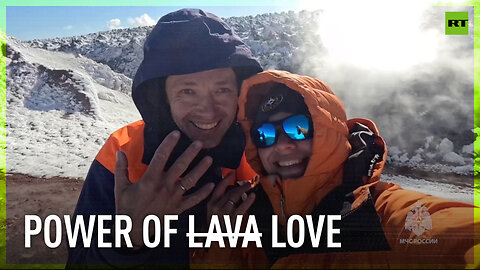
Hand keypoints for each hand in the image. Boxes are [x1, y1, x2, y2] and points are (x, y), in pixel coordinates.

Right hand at [114, 130, 214, 247]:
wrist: (133, 231)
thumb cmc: (126, 208)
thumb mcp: (120, 188)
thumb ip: (121, 169)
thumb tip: (120, 152)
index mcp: (149, 180)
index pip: (161, 157)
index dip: (169, 144)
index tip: (176, 133)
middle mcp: (164, 187)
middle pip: (180, 166)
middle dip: (191, 153)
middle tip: (200, 142)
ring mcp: (173, 198)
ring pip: (190, 180)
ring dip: (201, 169)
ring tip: (210, 159)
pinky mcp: (178, 208)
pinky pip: (193, 200)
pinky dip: (203, 193)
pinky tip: (212, 185)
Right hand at [207, 173, 255, 230]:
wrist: (216, 242)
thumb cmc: (216, 226)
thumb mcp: (213, 212)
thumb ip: (219, 201)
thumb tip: (231, 190)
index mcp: (210, 203)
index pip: (219, 187)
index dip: (227, 178)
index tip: (233, 173)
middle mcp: (216, 207)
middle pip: (229, 191)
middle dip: (239, 185)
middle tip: (247, 182)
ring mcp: (224, 213)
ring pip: (235, 197)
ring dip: (244, 190)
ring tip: (250, 186)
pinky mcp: (232, 220)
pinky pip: (242, 207)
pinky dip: (248, 201)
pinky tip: (253, 196)